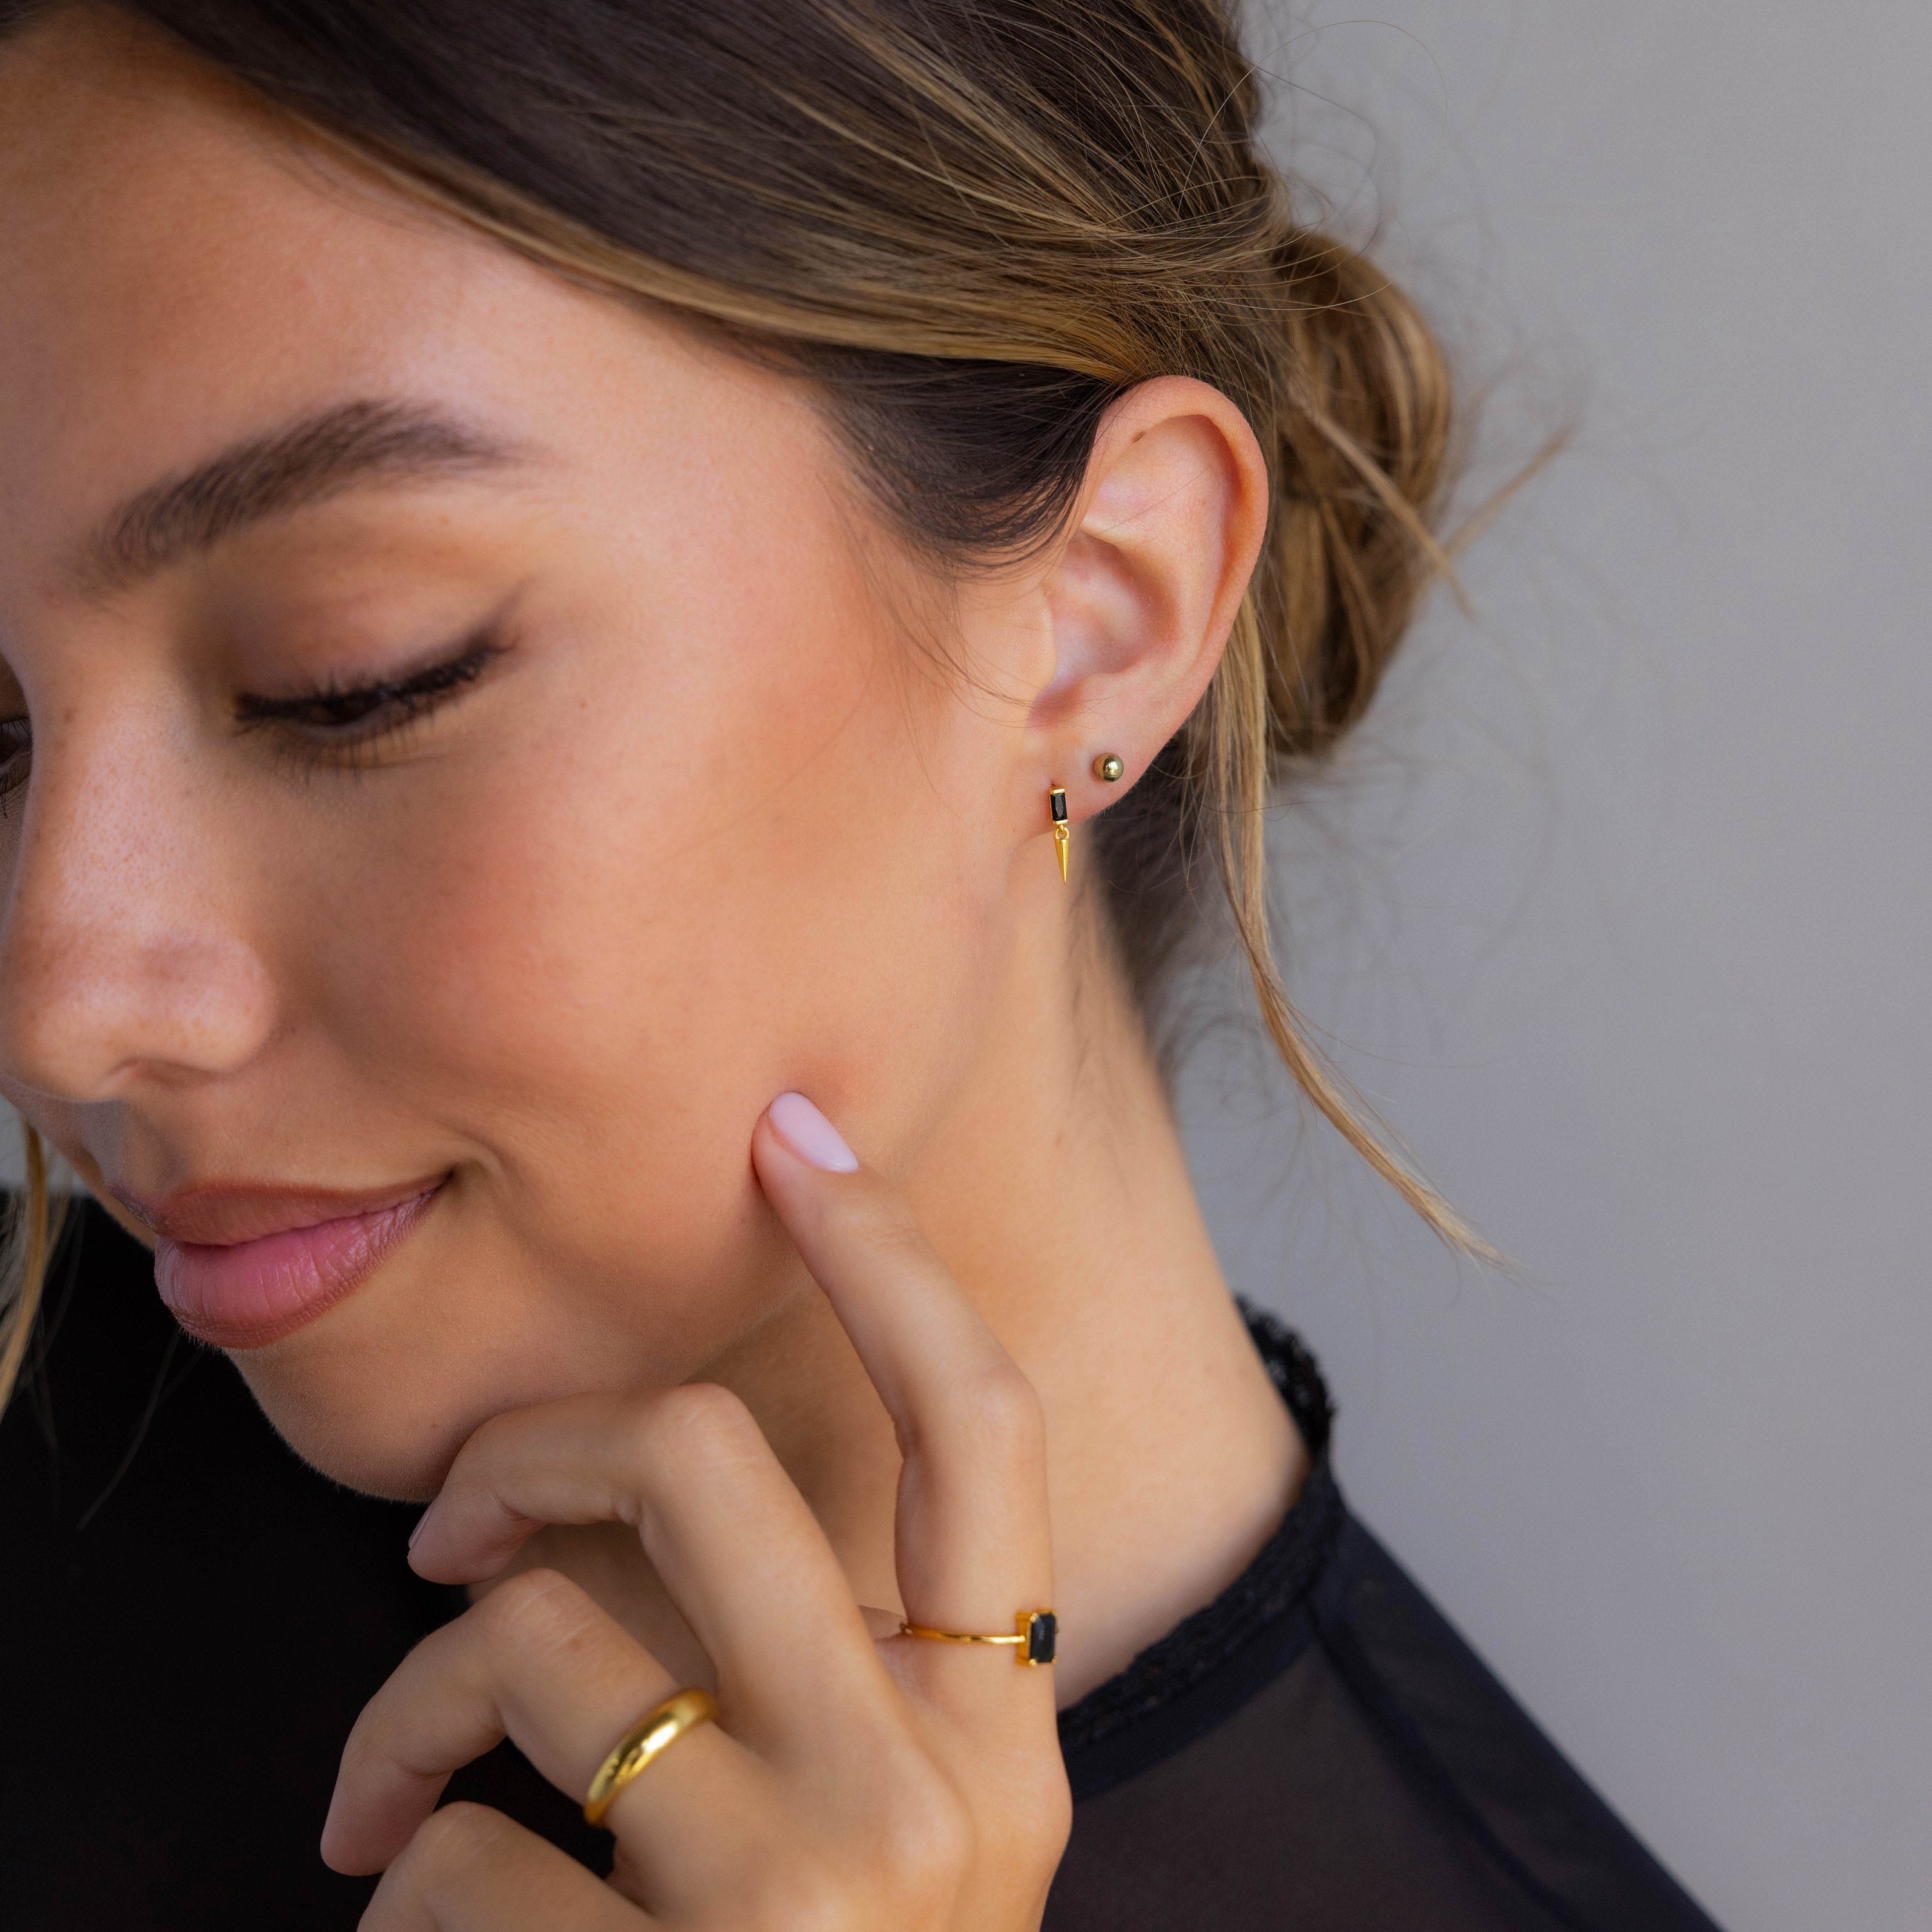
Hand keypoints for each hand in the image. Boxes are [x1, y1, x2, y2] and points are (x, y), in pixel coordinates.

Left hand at [320, 1093, 1071, 1928]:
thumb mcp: (903, 1833)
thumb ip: (839, 1670)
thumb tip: (634, 1492)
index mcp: (1002, 1729)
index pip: (981, 1427)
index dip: (893, 1258)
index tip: (795, 1135)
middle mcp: (931, 1785)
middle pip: (699, 1463)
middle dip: (530, 1442)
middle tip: (451, 1514)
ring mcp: (801, 1897)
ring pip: (536, 1644)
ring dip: (408, 1700)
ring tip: (378, 1781)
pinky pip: (452, 1857)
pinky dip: (395, 1877)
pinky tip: (420, 1914)